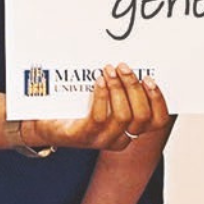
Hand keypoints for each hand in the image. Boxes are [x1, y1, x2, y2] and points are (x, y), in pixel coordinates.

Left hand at [31, 65, 169, 151]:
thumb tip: (132, 63)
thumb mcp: (104, 96)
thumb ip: (121, 86)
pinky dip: (102, 96)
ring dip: (118, 89)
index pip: (157, 121)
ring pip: (123, 116)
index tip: (149, 78)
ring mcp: (102, 140)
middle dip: (134, 88)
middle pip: (141, 116)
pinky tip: (98, 81)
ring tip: (109, 70)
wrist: (45, 120)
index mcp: (130, 129)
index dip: (158, 100)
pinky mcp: (83, 136)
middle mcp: (120, 138)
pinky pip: (99, 117)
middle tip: (123, 67)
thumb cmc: (78, 105)